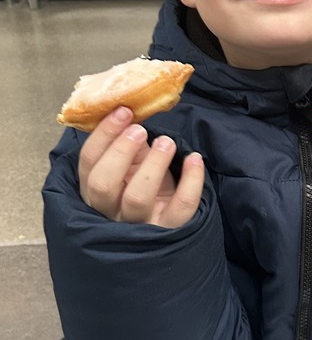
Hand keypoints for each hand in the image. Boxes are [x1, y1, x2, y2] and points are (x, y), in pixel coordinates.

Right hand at [78, 106, 203, 226]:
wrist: (169, 218)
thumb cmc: (145, 185)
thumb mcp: (132, 165)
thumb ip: (128, 145)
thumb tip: (131, 116)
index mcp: (94, 190)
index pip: (88, 162)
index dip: (103, 135)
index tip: (123, 111)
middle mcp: (110, 210)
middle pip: (103, 184)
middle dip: (120, 151)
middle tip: (140, 129)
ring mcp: (139, 224)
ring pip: (137, 198)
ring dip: (152, 164)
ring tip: (166, 142)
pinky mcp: (169, 228)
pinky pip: (181, 207)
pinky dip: (191, 180)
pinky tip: (194, 158)